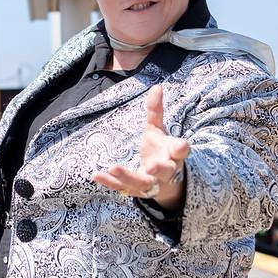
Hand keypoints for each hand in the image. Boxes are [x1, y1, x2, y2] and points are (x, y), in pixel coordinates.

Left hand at [92, 85, 188, 210]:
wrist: (162, 184)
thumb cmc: (160, 152)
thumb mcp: (158, 131)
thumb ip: (156, 111)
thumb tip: (157, 86)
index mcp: (173, 155)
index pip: (180, 151)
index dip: (181, 149)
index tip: (182, 145)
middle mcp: (165, 171)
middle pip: (165, 171)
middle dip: (160, 169)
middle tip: (152, 165)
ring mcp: (150, 183)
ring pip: (141, 183)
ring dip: (128, 176)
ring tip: (114, 168)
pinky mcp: (135, 191)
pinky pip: (122, 188)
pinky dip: (110, 183)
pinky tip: (96, 175)